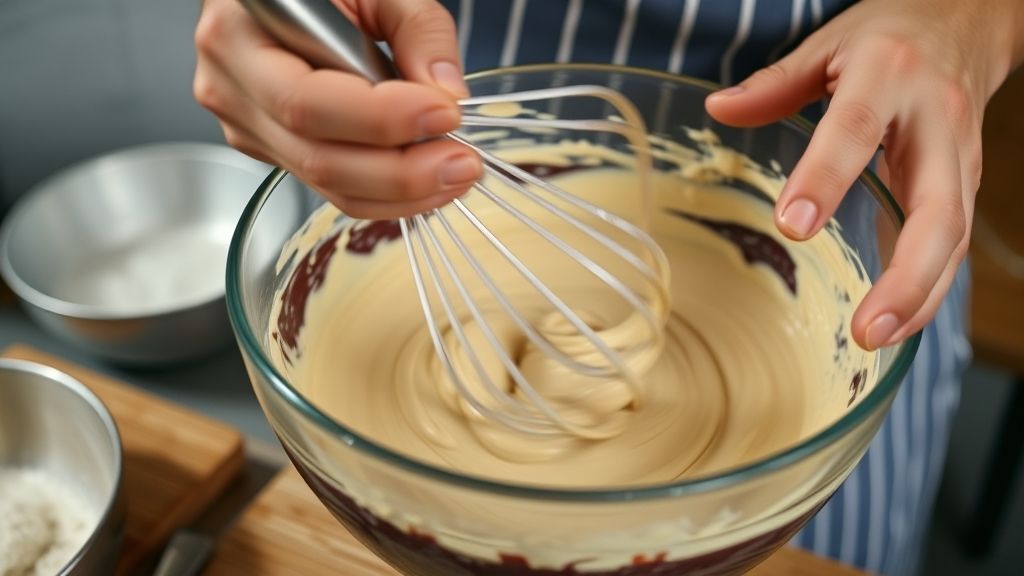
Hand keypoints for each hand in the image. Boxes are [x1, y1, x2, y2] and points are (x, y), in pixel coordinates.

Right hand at [193, 0, 481, 218]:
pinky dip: (388, 193)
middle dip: (401, 171)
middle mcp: (232, 90)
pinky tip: (429, 179)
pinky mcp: (275, 151)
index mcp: (238, 35)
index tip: (445, 113)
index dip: (381, 119)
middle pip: (318, 158)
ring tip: (456, 173)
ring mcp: (249, 127)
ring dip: (402, 191)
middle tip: (462, 162)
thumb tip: (446, 91)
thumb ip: (417, 27)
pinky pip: (334, 187)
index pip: (306, 102)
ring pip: (328, 184)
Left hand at [706, 0, 1023, 349]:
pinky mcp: (968, 183)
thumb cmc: (891, 36)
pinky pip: (954, 243)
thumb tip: (717, 110)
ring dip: (921, 296)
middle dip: (906, 275)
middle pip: (937, 208)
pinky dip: (928, 288)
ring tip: (875, 339)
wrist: (970, 21)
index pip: (854, 131)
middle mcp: (936, 119)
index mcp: (887, 75)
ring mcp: (962, 156)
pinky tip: (894, 323)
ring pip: (954, 237)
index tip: (792, 226)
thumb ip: (775, 83)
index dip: (825, 179)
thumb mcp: (829, 44)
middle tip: (863, 328)